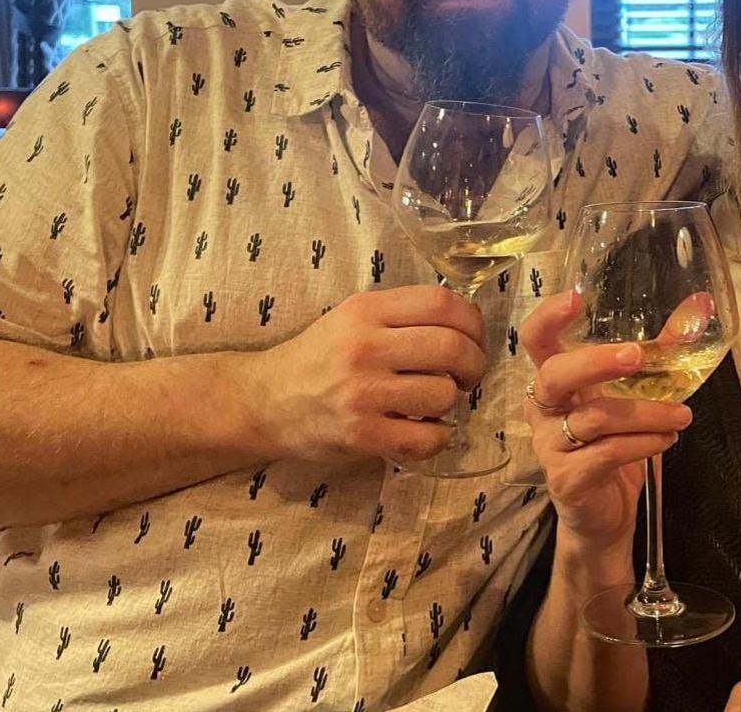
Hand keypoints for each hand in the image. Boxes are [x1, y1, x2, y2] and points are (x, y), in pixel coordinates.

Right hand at [260, 285, 485, 463]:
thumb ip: (401, 315)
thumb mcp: (352, 318)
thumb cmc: (319, 357)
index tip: (473, 339)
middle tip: (466, 375)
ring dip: (451, 402)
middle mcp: (365, 347)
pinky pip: (426, 438)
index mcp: (367, 311)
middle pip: (451, 347)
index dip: (473, 321)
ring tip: (433, 403)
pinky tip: (427, 431)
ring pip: (442, 394)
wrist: (266, 401)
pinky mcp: (361, 435)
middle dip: (474, 364)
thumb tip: (465, 323)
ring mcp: (362, 393)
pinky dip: (439, 437)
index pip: (442, 302)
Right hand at [520, 291, 691, 548]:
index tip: (575, 298)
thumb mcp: (633, 396)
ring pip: (594, 419)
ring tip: (681, 415)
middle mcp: (544, 411)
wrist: (604, 518)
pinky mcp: (567, 479)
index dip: (548, 318)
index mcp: (555, 382)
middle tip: (637, 355)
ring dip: (646, 413)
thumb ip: (659, 353)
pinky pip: (607, 453)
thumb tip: (699, 306)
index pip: (535, 341)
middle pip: (555, 376)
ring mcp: (551, 447)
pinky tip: (667, 439)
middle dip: (596, 361)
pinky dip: (643, 443)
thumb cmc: (615, 446)